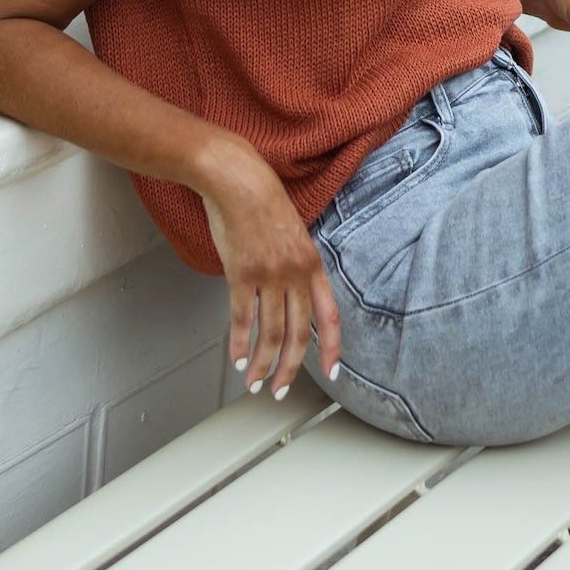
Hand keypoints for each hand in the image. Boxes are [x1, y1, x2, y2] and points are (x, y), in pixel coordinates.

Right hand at [195, 133, 341, 400]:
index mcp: (313, 263)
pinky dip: (239, 344)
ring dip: (263, 364)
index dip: (333, 347)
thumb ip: (297, 266)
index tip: (333, 371)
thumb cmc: (261, 200)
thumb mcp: (293, 233)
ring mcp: (268, 274)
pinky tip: (238, 360)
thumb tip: (291, 295)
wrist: (236, 178)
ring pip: (270, 332)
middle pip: (298, 333)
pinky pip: (242, 318)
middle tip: (282, 390)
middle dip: (291, 368)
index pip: (330, 315)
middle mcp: (295, 272)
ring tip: (256, 382)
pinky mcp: (241, 273)